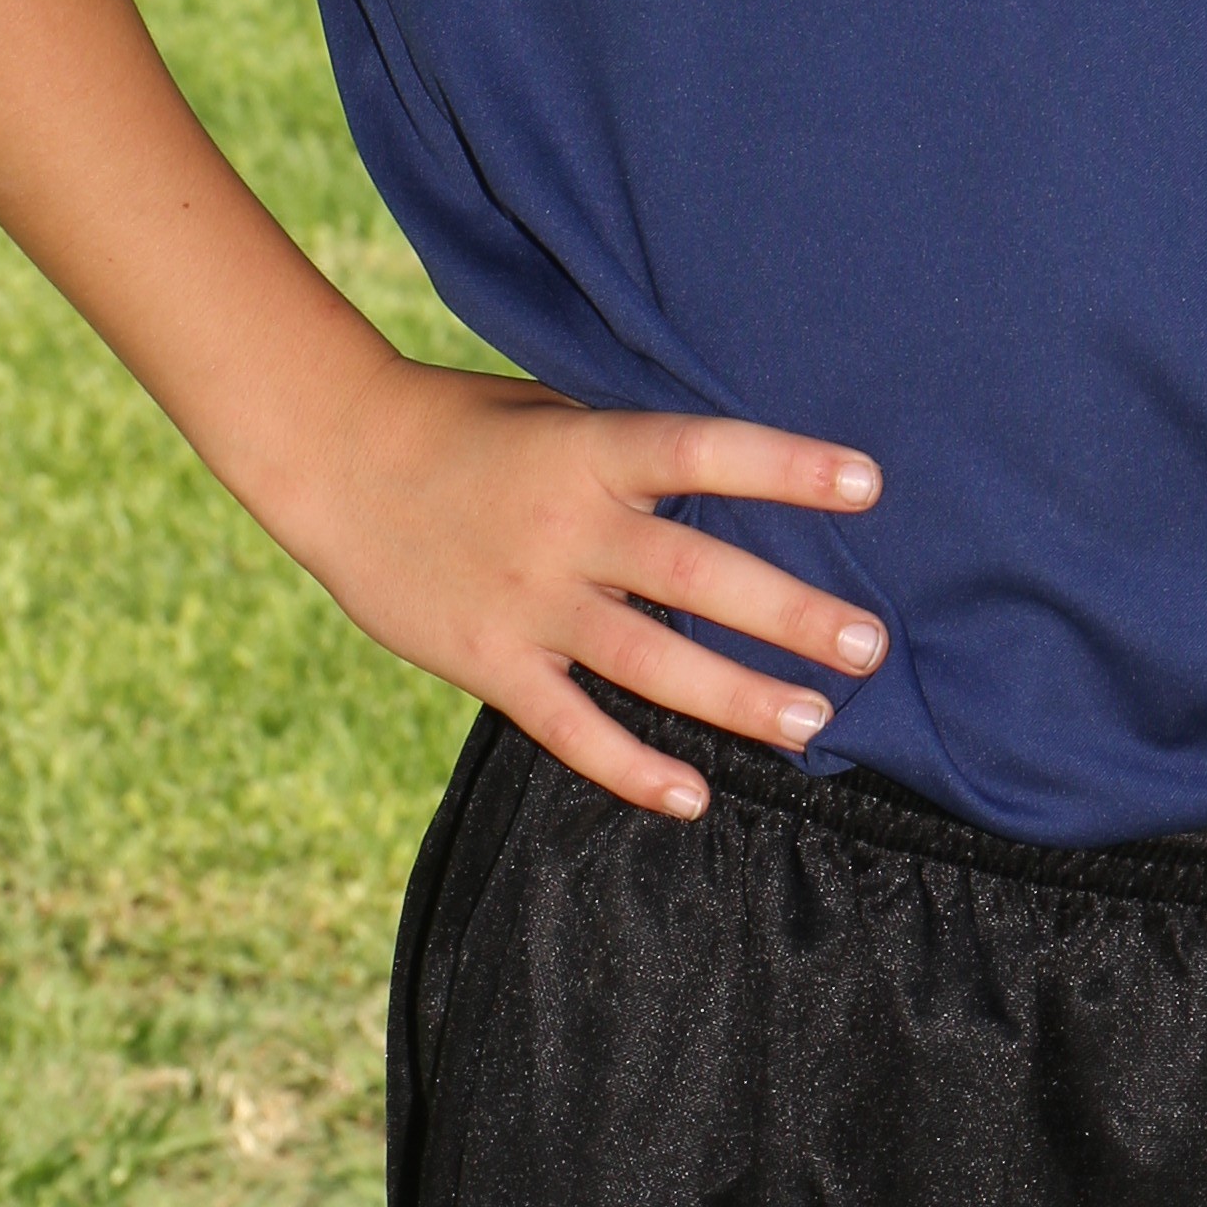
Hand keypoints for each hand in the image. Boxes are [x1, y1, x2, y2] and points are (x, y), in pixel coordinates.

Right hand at [278, 362, 887, 819]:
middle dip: (787, 613)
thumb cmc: (466, 425)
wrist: (337, 460)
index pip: (702, 452)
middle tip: (869, 645)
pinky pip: (569, 726)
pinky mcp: (489, 663)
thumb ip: (633, 448)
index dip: (784, 467)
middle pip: (693, 574)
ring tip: (811, 723)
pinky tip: (691, 796)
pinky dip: (628, 766)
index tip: (868, 483)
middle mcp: (565, 529)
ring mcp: (527, 602)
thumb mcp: (555, 410)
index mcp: (588, 451)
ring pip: (647, 662)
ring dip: (733, 696)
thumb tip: (742, 471)